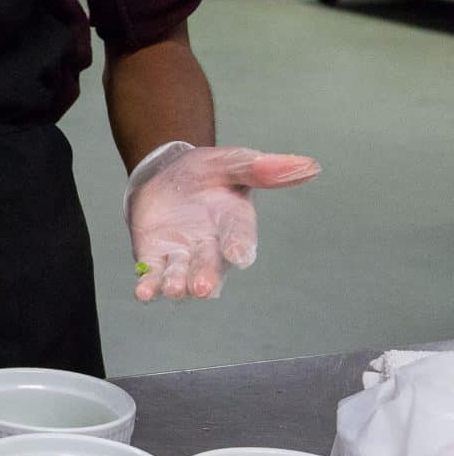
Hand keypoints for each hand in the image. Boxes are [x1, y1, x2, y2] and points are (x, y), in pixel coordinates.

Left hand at [127, 141, 319, 301]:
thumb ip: (263, 168)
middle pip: (211, 266)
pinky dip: (149, 285)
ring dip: (176, 285)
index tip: (239, 255)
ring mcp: (183, 255)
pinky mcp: (155, 256)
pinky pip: (153, 275)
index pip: (241, 237)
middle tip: (202, 288)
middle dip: (206, 277)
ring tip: (174, 290)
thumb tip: (311, 165)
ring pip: (181, 277)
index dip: (240, 245)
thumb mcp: (231, 162)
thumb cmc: (208, 172)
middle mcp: (211, 246)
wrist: (167, 173)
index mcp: (234, 223)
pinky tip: (144, 293)